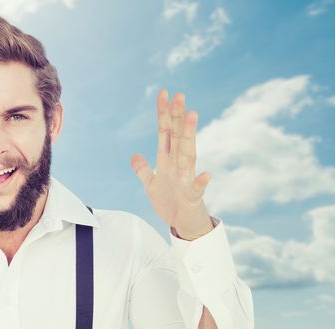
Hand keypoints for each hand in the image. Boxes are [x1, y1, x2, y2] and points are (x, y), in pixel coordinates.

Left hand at [130, 91, 212, 239]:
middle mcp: (179, 164)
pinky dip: (202, 181)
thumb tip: (134, 155)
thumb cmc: (170, 201)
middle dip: (178, 115)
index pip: (165, 132)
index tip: (163, 94)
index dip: (163, 114)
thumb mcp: (151, 185)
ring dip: (190, 134)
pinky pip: (198, 188)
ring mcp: (187, 177)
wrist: (183, 223)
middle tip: (179, 94)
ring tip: (192, 115)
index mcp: (167, 160)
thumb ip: (143, 170)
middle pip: (178, 135)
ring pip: (189, 152)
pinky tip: (206, 174)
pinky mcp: (193, 195)